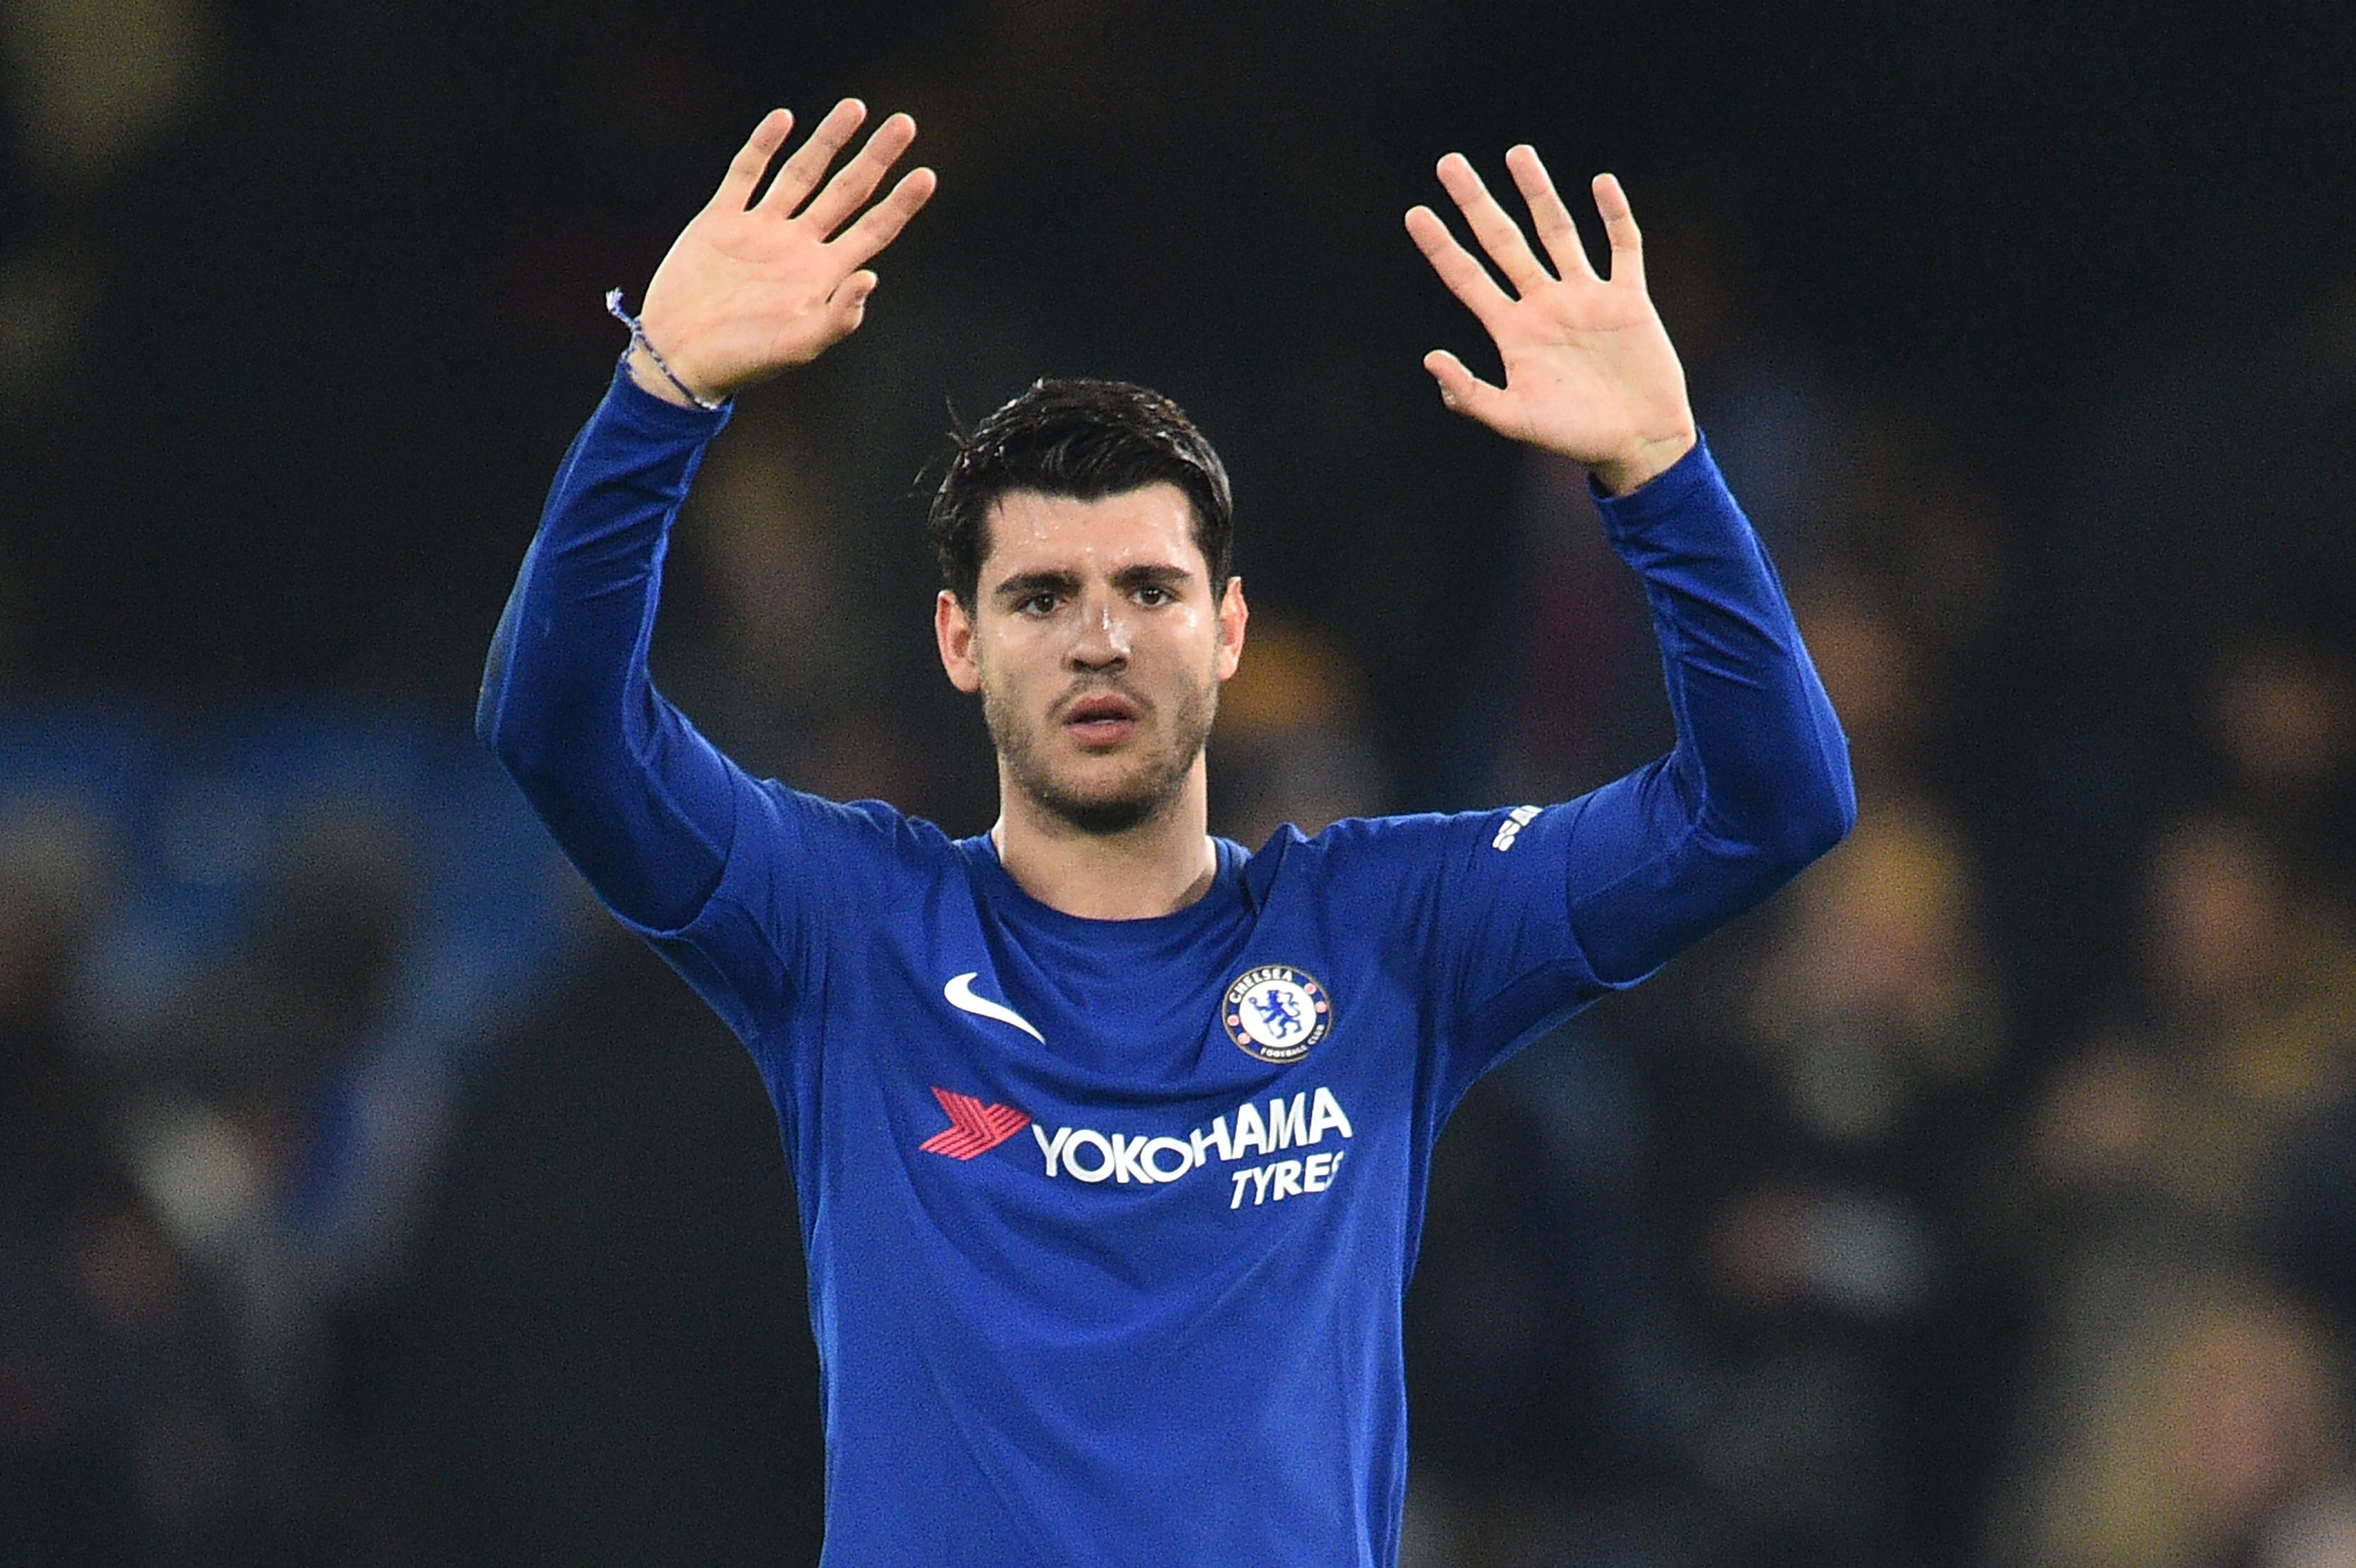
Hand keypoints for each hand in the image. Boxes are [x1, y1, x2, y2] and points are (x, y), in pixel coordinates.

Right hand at [631, 101, 936, 405]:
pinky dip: (762, 146)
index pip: (872, 230)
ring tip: (856, 107)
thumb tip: (871, 277)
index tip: (927, 175)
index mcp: (822, 275)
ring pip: (802, 173)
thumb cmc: (743, 361)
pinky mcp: (721, 220)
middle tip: (906, 124)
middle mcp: (797, 246)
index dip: (901, 204)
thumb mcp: (798, 347)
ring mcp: (760, 229)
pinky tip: (783, 119)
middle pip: (847, 191)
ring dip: (828, 141)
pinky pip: (745, 174)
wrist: (680, 357)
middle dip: (876, 158)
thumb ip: (838, 317)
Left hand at [1406, 149, 1695, 494]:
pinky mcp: (1628, 300)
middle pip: (1503, 242)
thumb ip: (1471, 395)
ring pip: (1557, 232)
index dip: (1441, 247)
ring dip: (1538, 194)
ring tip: (1516, 153)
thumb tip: (1430, 358)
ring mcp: (1585, 298)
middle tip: (1448, 163)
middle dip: (1476, 203)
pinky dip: (1614, 216)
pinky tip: (1600, 184)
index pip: (1467, 279)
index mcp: (1513, 332)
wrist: (1638, 445)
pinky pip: (1622, 248)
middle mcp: (1543, 305)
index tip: (1414, 213)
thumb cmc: (1574, 438)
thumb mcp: (1515, 421)